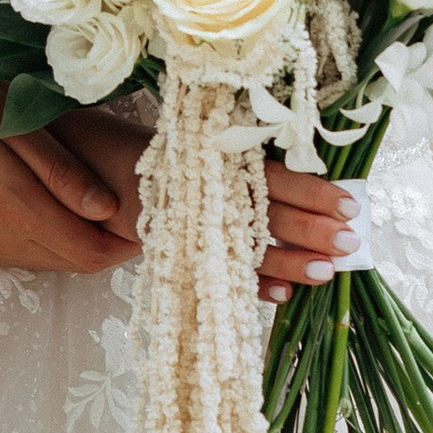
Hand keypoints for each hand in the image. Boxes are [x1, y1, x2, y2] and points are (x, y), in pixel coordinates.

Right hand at [0, 68, 140, 276]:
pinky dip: (41, 239)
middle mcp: (2, 241)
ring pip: (45, 262)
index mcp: (21, 211)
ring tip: (87, 204)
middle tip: (125, 209)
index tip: (144, 218)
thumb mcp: (15, 124)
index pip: (90, 254)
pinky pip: (16, 254)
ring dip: (71, 242)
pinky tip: (44, 206)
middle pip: (71, 262)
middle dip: (103, 243)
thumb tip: (107, 208)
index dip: (124, 244)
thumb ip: (62, 171)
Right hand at [48, 111, 357, 301]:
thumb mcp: (192, 138)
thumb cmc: (152, 147)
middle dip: (310, 231)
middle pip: (264, 212)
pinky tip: (280, 294)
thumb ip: (236, 153)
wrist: (83, 164)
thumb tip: (303, 171)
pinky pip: (216, 271)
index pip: (269, 174)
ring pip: (244, 246)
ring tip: (326, 273)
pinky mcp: (172, 249)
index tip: (347, 203)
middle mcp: (201, 190)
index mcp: (211, 155)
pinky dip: (249, 284)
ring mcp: (186, 222)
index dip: (310, 190)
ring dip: (288, 261)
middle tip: (349, 243)